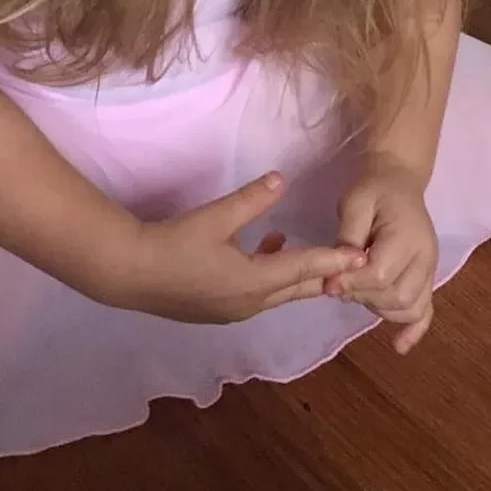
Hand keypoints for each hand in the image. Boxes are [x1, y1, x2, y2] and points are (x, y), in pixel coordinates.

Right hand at [123, 173, 366, 324]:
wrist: (130, 273)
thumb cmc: (174, 243)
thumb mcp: (215, 217)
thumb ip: (251, 200)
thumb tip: (282, 179)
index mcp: (254, 282)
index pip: (304, 269)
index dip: (333, 260)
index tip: (360, 255)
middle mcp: (250, 303)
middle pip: (297, 289)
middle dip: (325, 276)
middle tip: (353, 265)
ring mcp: (234, 311)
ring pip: (278, 294)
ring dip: (297, 276)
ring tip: (315, 255)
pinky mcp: (219, 309)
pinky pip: (259, 295)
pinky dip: (273, 278)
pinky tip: (266, 251)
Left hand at [326, 155, 438, 354]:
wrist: (398, 181)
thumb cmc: (373, 189)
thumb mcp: (354, 203)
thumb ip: (348, 237)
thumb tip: (337, 273)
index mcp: (406, 237)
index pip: (380, 274)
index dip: (352, 282)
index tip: (328, 281)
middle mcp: (425, 258)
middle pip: (396, 297)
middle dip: (363, 296)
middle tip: (339, 284)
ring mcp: (430, 270)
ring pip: (410, 308)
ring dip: (379, 309)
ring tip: (357, 292)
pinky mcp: (427, 278)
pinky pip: (426, 311)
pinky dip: (413, 330)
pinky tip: (398, 346)